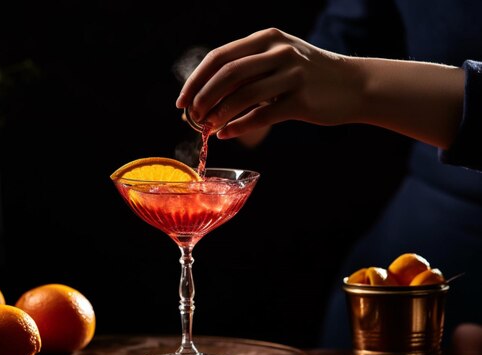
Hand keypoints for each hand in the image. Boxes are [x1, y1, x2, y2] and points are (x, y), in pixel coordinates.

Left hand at [176, 27, 463, 148]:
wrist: (355, 86)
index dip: (196, 80)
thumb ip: (248, 71)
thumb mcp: (279, 61)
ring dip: (219, 114)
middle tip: (192, 117)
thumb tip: (208, 95)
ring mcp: (292, 74)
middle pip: (227, 74)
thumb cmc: (309, 76)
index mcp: (267, 39)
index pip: (220, 57)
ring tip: (207, 129)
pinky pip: (262, 115)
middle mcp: (278, 51)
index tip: (181, 100)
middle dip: (203, 98)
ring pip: (242, 95)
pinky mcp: (301, 100)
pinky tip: (227, 134)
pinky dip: (239, 126)